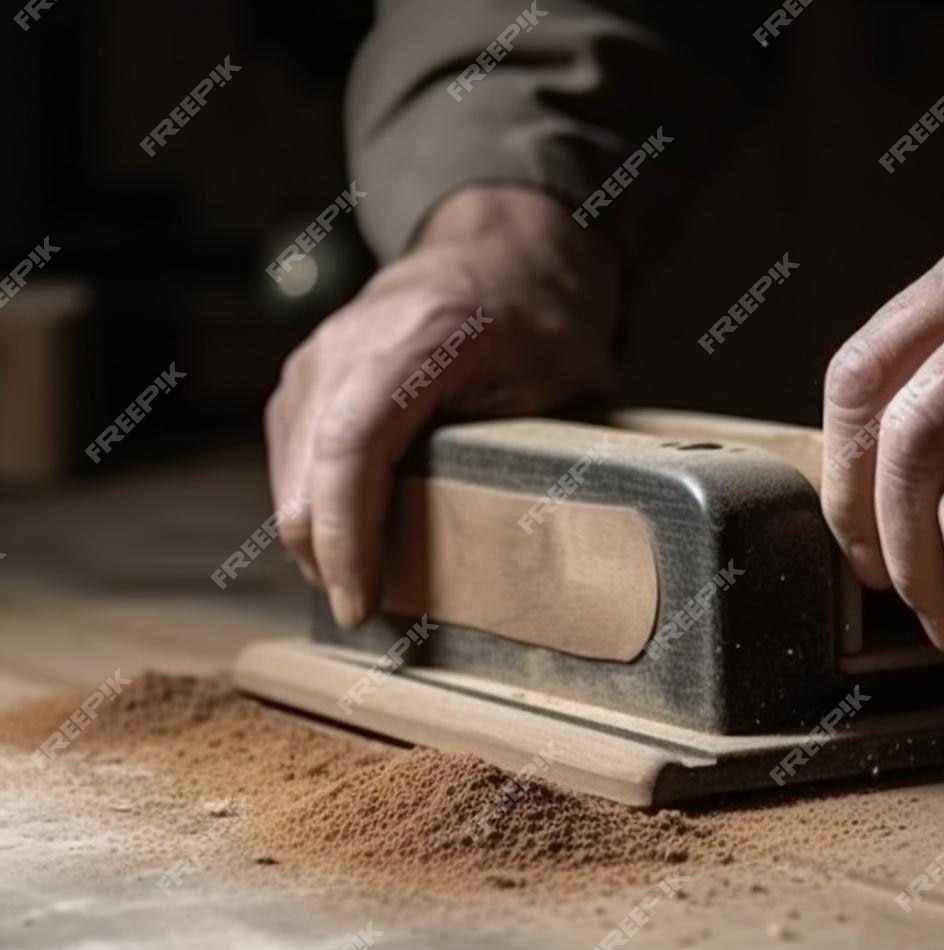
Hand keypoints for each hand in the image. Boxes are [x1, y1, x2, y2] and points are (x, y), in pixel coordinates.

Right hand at [265, 186, 620, 626]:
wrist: (499, 251)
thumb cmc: (539, 317)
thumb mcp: (564, 383)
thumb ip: (540, 452)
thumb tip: (539, 549)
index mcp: (420, 338)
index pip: (353, 446)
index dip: (346, 533)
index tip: (357, 599)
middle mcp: (351, 341)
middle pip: (309, 467)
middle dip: (325, 553)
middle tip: (363, 614)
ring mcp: (320, 354)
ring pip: (290, 466)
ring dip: (312, 533)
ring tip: (355, 587)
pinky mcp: (307, 374)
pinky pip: (292, 450)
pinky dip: (309, 501)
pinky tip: (340, 542)